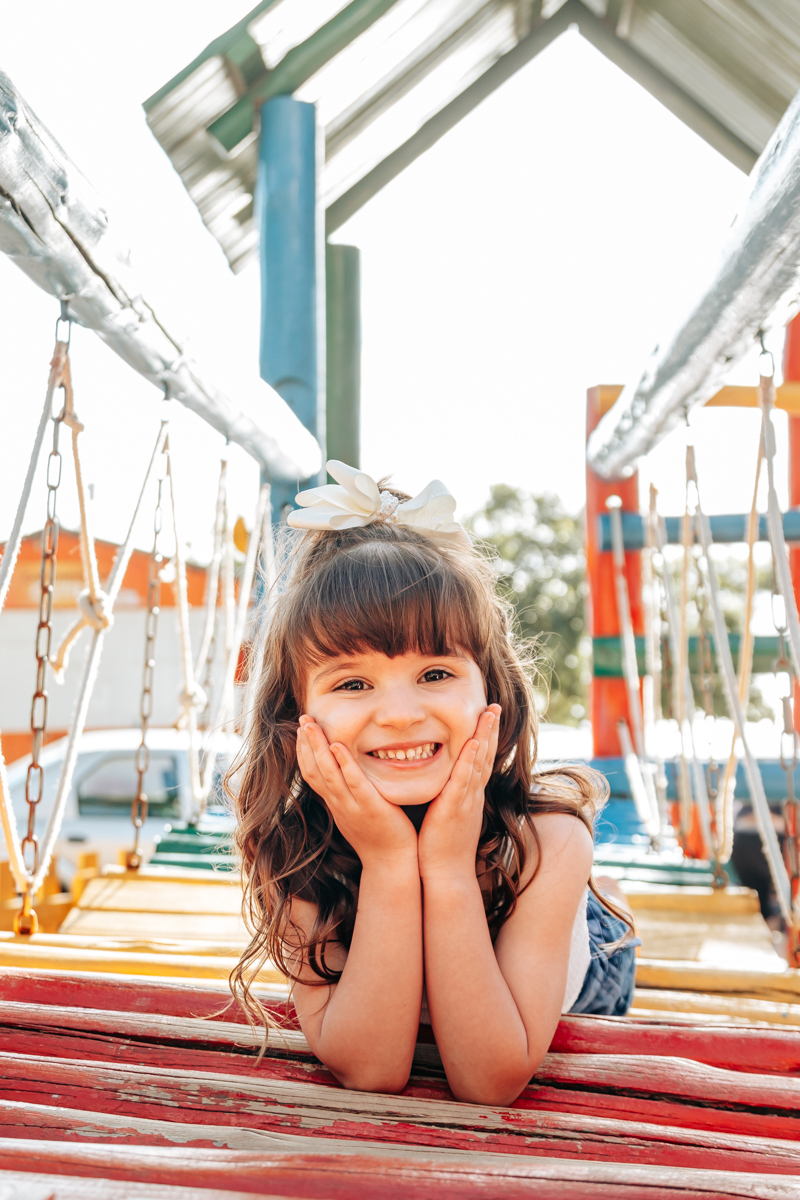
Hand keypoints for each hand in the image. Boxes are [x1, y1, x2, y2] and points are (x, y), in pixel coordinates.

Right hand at [296, 717, 418, 869]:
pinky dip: (344, 763)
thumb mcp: (358, 812)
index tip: (301, 730)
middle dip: (306, 743)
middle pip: (314, 770)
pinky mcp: (370, 807)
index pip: (312, 774)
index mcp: (335, 803)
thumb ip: (351, 793)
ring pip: (328, 773)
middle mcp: (338, 803)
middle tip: (302, 718)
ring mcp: (351, 806)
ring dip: (318, 747)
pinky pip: (354, 783)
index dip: (304, 751)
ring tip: (310, 725)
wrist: (392, 863)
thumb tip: (347, 773)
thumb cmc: (380, 835)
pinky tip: (339, 745)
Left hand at [417, 705, 500, 882]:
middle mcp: (472, 794)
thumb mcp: (450, 815)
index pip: (482, 759)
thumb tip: (445, 783)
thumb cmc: (443, 846)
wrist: (445, 874)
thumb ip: (450, 797)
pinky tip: (474, 743)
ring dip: (486, 736)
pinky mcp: (454, 808)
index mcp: (470, 794)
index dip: (487, 737)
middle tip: (495, 704)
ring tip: (490, 713)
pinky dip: (470, 761)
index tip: (489, 715)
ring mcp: (466, 800)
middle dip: (491, 729)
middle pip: (486, 755)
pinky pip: (464, 781)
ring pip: (480, 762)